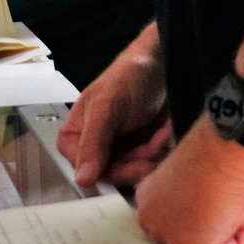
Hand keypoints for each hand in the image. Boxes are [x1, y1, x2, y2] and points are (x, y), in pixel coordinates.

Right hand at [57, 25, 168, 186]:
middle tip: (154, 143)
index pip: (85, 170)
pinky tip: (166, 132)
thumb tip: (82, 178)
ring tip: (162, 131)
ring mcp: (120, 150)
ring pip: (135, 173)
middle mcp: (96, 146)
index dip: (108, 170)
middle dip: (137, 160)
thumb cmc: (128, 76)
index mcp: (76, 135)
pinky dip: (162, 151)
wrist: (162, 64)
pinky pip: (152, 167)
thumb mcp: (106, 106)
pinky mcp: (142, 152)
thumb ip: (92, 142)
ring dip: (153, 154)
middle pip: (114, 175)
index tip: (130, 162)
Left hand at [134, 113, 243, 243]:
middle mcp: (151, 220)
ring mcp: (172, 236)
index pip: (181, 224)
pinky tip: (235, 205)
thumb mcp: (186, 177)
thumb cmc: (213, 147)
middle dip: (218, 223)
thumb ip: (183, 199)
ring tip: (225, 196)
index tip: (207, 193)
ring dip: (232, 225)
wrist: (227, 140)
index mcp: (147, 199)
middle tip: (219, 194)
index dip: (205, 209)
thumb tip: (200, 213)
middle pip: (199, 241)